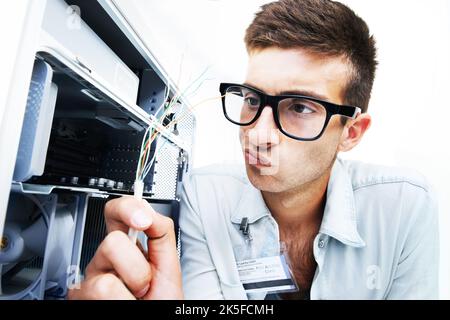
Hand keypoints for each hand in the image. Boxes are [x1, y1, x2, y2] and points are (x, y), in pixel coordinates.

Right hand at [68, 196, 182, 299]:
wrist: (156, 315)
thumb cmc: (162, 297)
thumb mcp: (169, 263)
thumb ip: (162, 233)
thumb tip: (149, 212)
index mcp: (126, 245)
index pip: (115, 212)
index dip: (126, 208)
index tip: (143, 220)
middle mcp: (104, 259)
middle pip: (111, 242)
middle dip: (137, 267)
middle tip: (144, 283)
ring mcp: (90, 279)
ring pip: (106, 276)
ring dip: (131, 289)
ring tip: (135, 297)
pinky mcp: (80, 297)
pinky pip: (103, 291)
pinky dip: (123, 300)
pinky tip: (123, 302)